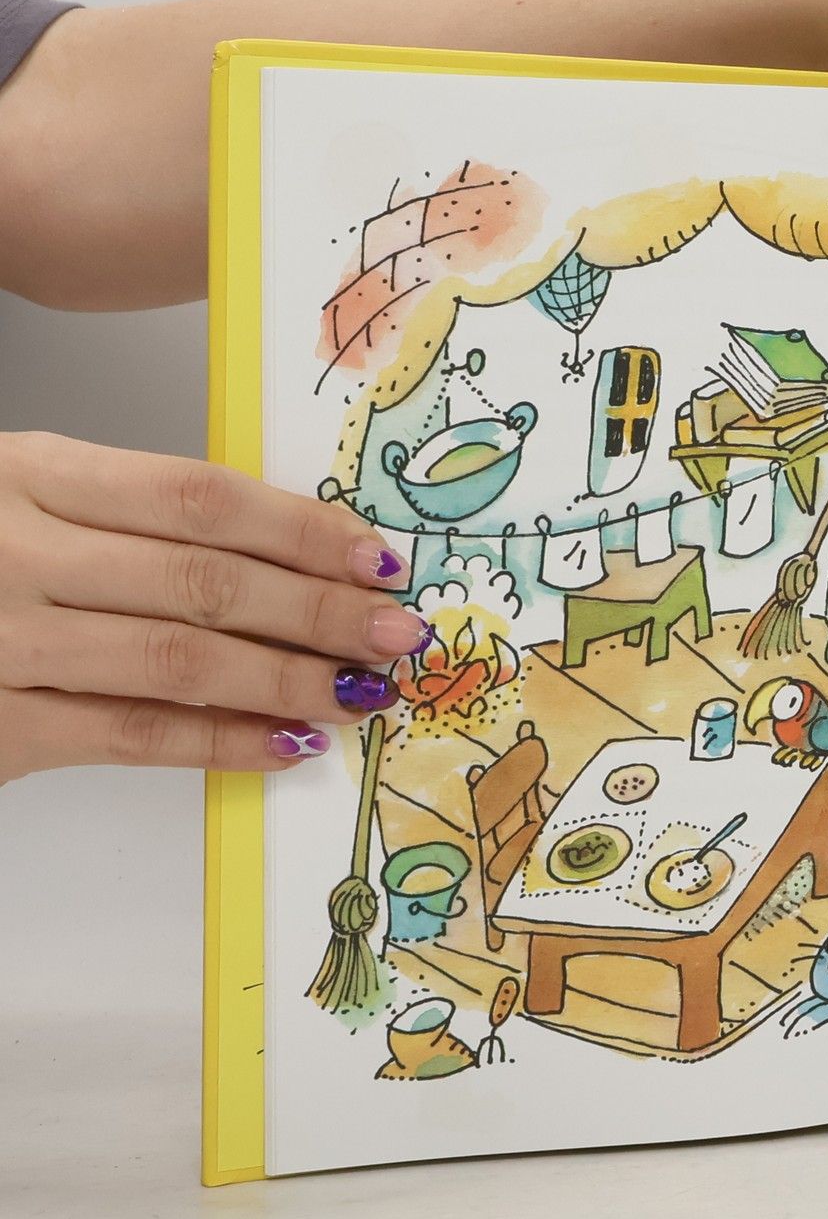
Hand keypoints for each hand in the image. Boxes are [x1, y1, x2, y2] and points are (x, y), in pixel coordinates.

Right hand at [0, 432, 424, 784]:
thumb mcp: (34, 501)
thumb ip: (142, 520)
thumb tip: (298, 557)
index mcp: (33, 473)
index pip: (198, 497)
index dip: (302, 530)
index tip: (379, 558)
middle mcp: (14, 548)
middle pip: (202, 580)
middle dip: (317, 611)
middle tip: (397, 634)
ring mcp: (0, 639)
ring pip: (179, 660)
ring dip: (288, 681)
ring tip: (362, 692)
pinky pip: (133, 735)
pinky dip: (223, 742)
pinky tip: (288, 746)